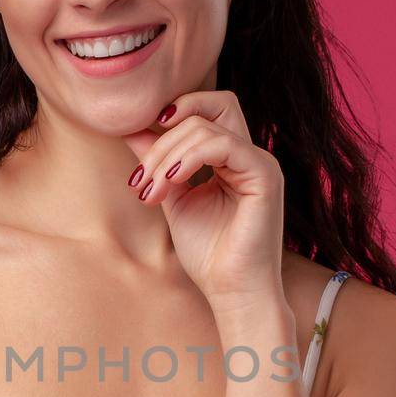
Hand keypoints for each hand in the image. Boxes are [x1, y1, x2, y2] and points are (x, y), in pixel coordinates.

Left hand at [121, 89, 284, 309]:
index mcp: (232, 158)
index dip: (169, 118)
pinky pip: (222, 145)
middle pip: (210, 104)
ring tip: (149, 192)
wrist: (231, 292)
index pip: (204, 111)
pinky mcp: (265, 175)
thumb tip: (131, 128)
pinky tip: (170, 183)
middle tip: (140, 178)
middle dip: (164, 135)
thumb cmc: (207, 254)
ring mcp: (259, 162)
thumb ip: (158, 162)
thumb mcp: (172, 197)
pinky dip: (188, 159)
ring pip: (206, 127)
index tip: (137, 152)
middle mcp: (249, 154)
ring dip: (165, 156)